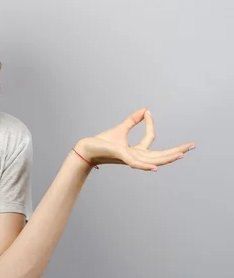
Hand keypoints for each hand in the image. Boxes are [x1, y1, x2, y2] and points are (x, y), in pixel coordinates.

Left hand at [75, 107, 194, 171]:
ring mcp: (129, 159)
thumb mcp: (120, 129)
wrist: (85, 149)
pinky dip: (146, 166)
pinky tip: (155, 168)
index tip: (148, 112)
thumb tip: (145, 109)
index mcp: (135, 151)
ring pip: (152, 160)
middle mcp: (135, 157)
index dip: (151, 124)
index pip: (150, 139)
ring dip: (167, 158)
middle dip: (176, 151)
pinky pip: (136, 163)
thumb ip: (132, 121)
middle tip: (192, 146)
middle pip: (160, 155)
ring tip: (181, 155)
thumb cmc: (100, 143)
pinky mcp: (121, 157)